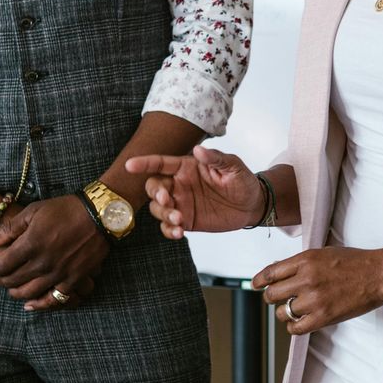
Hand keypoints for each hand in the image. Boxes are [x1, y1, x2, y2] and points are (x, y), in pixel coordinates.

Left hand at [0, 196, 110, 309]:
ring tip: (10, 289)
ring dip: (15, 293)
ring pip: (29, 292)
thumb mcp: (33, 212)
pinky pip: (54, 299)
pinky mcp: (74, 279)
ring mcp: (59, 273)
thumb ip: (9, 230)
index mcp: (30, 244)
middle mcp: (42, 262)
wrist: (100, 214)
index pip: (1, 265)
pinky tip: (31, 304)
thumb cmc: (65, 209)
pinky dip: (40, 304)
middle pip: (12, 280)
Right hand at [124, 146, 264, 237]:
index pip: (161, 163)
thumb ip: (216, 158)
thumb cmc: (242, 180)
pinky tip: (178, 232)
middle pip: (154, 187)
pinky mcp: (186, 220)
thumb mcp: (233, 166)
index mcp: (187, 167)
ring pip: (157, 208)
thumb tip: (199, 150)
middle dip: (155, 194)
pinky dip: (168, 230)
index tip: (130, 165)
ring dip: (163, 214)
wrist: (253, 205)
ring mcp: (181, 203)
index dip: (144, 163)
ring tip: (180, 220)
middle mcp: (179, 184)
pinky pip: (168, 226)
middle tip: (167, 201)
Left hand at [251, 246, 382, 335]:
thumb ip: (300, 262)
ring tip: (294, 310)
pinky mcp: (324, 317)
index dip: (259, 280)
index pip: (270, 273)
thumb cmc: (355, 261)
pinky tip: (300, 321)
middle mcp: (306, 279)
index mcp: (305, 260)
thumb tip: (277, 270)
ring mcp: (315, 299)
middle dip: (271, 297)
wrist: (379, 274)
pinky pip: (296, 328)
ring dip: (284, 313)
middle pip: (272, 294)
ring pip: (282, 312)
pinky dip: (293, 326)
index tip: (256, 285)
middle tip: (277, 299)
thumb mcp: (323, 253)